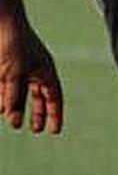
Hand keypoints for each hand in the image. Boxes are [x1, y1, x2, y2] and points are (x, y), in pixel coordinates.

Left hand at [0, 14, 62, 133]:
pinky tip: (0, 109)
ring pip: (19, 94)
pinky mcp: (2, 68)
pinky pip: (5, 88)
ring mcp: (16, 69)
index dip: (55, 114)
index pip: (54, 97)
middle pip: (38, 97)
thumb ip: (13, 99)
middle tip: (35, 130)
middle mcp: (33, 71)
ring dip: (16, 108)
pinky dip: (3, 99)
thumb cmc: (12, 44)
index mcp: (45, 71)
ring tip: (13, 121)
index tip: (54, 130)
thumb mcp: (14, 75)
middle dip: (37, 113)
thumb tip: (14, 122)